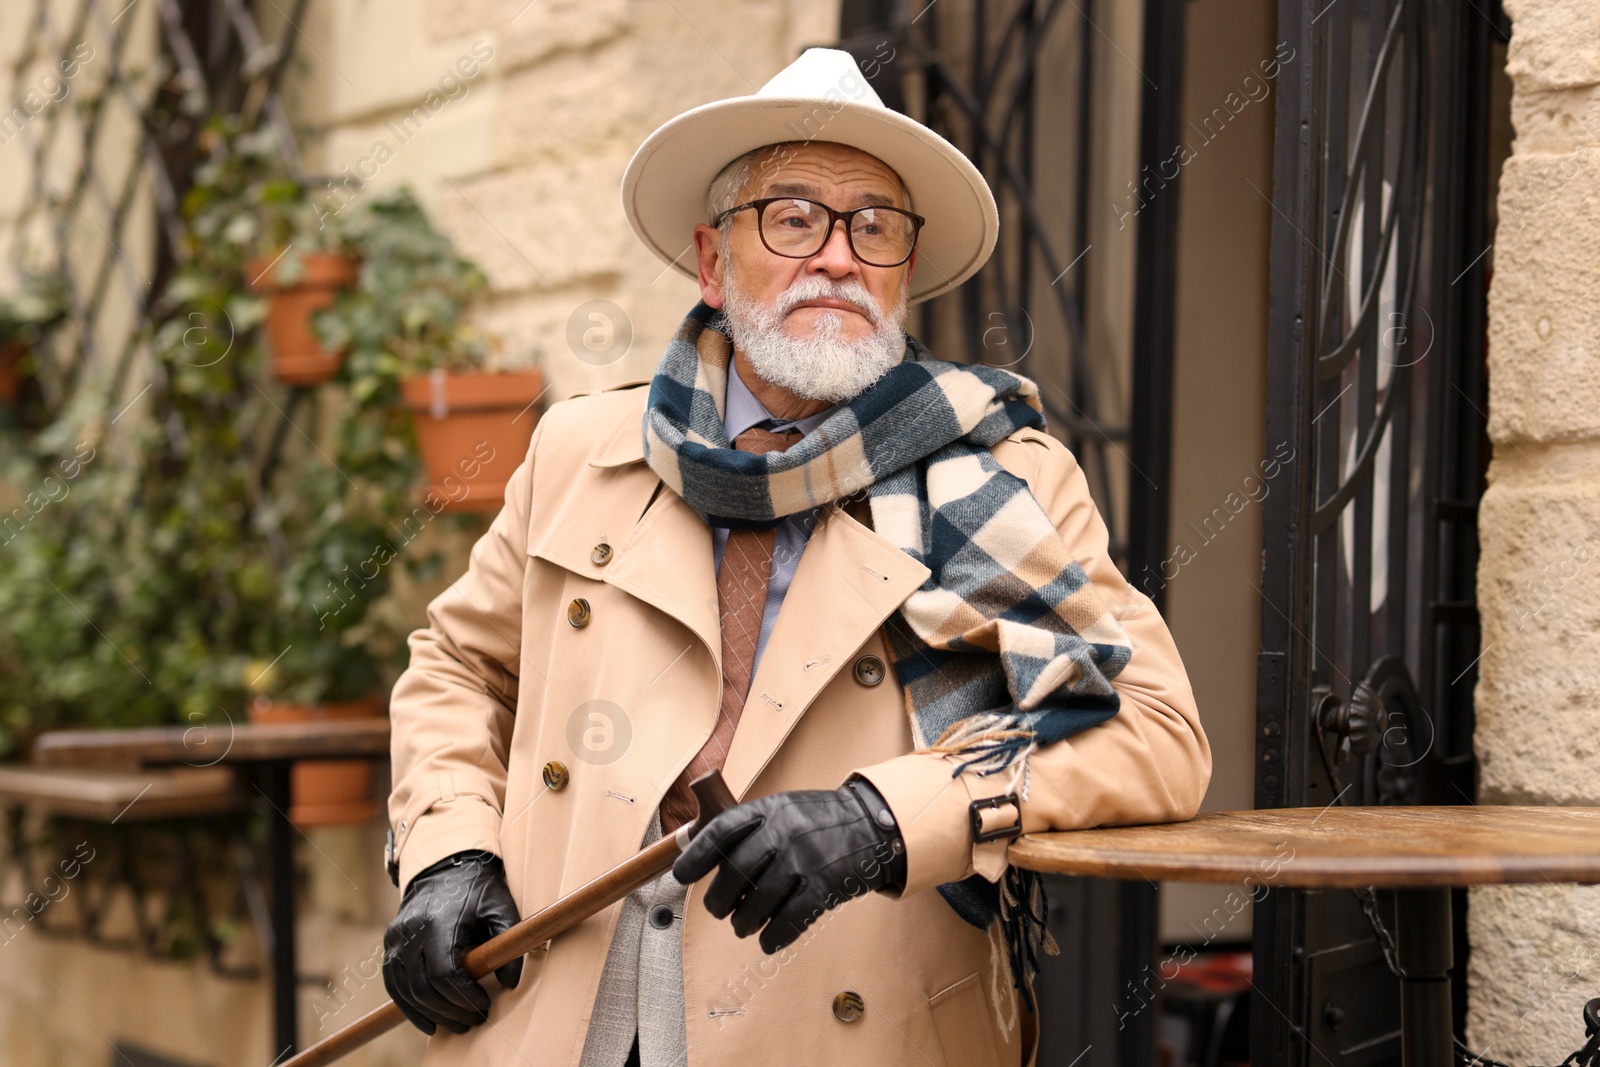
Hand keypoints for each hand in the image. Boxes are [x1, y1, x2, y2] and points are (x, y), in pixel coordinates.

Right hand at [382, 850, 522, 1034]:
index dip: (464, 996)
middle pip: (425, 986)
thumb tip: (510, 983)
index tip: (483, 1005)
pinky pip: (393, 984)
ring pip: (407, 990)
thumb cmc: (477, 888)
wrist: (444, 865)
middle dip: (451, 1010)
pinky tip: (429, 1021)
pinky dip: (410, 1007)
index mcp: (439, 920)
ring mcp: (396, 938)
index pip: (444, 973)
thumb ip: (508, 942)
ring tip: (458, 1023)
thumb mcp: (500, 906)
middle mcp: (412, 930)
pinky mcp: (389, 944)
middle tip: (474, 1020)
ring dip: (432, 1013)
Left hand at [672, 778, 905, 952]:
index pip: (722, 831)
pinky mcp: (825, 886)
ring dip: (744, 922)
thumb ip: (751, 828)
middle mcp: (784, 831)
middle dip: (720, 899)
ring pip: (759, 902)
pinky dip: (774, 936)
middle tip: (719, 911)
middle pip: (735, 872)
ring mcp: (805, 858)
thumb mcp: (784, 808)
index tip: (681, 875)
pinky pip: (790, 919)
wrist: (873, 823)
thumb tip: (710, 862)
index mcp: (769, 809)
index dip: (697, 856)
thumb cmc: (820, 821)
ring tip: (743, 926)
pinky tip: (768, 941)